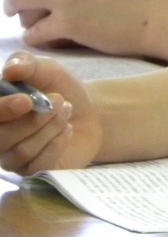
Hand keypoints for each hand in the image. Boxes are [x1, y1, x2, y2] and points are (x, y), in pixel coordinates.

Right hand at [0, 52, 101, 172]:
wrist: (89, 110)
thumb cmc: (60, 88)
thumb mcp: (46, 69)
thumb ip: (26, 64)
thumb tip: (9, 69)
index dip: (2, 110)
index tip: (26, 100)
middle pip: (2, 138)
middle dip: (34, 119)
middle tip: (59, 100)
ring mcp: (13, 158)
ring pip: (22, 151)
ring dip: (50, 127)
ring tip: (66, 110)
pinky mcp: (33, 172)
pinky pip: (39, 166)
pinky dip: (57, 144)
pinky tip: (67, 130)